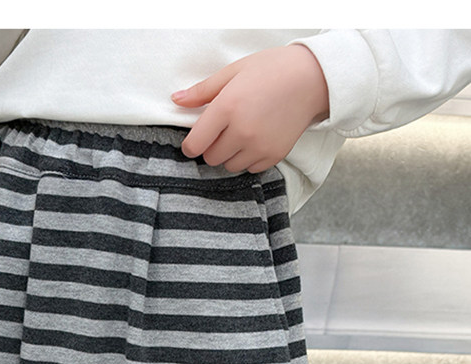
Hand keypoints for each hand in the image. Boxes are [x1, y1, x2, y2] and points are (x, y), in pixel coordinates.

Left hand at [171, 44, 329, 172]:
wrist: (312, 79)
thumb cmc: (271, 70)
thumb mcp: (234, 72)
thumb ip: (203, 90)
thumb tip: (175, 100)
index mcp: (227, 107)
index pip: (195, 144)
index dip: (191, 144)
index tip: (195, 139)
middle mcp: (241, 131)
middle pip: (210, 158)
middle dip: (211, 147)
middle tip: (223, 129)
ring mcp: (258, 146)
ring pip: (229, 166)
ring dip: (230, 154)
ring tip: (242, 132)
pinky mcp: (273, 156)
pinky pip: (249, 169)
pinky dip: (248, 158)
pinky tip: (256, 138)